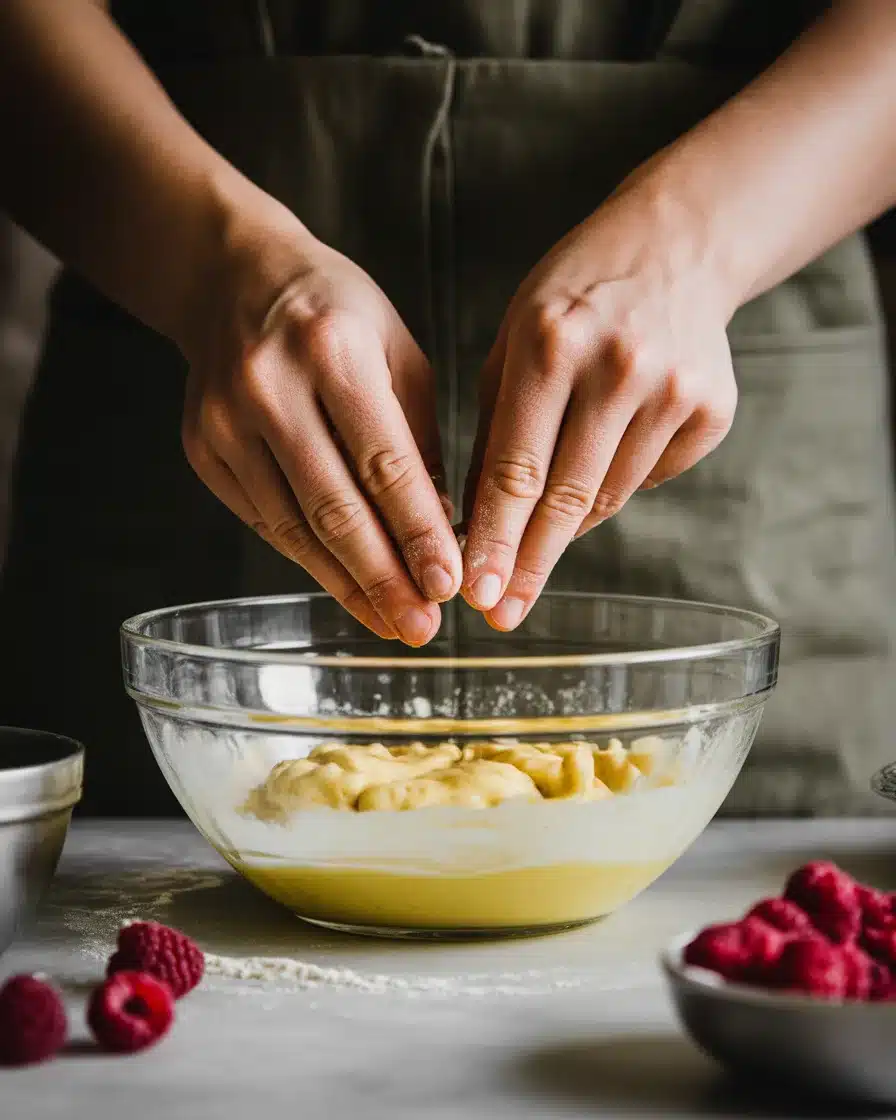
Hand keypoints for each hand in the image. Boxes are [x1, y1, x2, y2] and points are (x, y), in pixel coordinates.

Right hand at [181, 207, 460, 644]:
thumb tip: (442, 532)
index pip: (383, 462)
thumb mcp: (398, 354)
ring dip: (347, 584)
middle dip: (383, 577)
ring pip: (293, 526)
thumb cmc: (336, 314)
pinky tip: (348, 587)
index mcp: (332, 349)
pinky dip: (310, 560)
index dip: (417, 532)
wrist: (234, 279)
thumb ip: (419, 441)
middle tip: (421, 626)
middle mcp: (269, 387)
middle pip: (333, 506)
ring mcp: (225, 422)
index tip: (448, 584)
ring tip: (391, 622)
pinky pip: (266, 521)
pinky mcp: (203, 451)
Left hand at [461, 176, 737, 629]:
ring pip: (608, 495)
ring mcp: (672, 389)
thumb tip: (476, 524)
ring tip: (546, 522)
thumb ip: (495, 429)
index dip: (494, 539)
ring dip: (569, 522)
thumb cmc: (573, 297)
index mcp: (549, 342)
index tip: (477, 594)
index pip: (516, 467)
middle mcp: (616, 366)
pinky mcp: (712, 409)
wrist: (677, 247)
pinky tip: (609, 445)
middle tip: (503, 611)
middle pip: (566, 496)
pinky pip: (650, 477)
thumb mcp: (514, 341)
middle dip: (529, 562)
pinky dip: (618, 481)